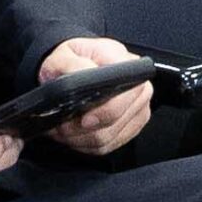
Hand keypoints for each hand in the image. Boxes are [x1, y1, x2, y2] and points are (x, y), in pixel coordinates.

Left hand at [38, 34, 153, 156]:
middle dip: (81, 130)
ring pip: (107, 139)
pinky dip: (85, 144)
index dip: (102, 113)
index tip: (82, 119)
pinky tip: (73, 134)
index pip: (123, 98)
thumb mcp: (63, 56)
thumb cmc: (71, 60)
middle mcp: (140, 89)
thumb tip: (86, 75)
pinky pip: (107, 146)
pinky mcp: (130, 128)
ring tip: (62, 129)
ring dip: (79, 139)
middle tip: (60, 125)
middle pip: (114, 124)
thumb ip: (72, 65)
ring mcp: (138, 110)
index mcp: (128, 66)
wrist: (73, 67)